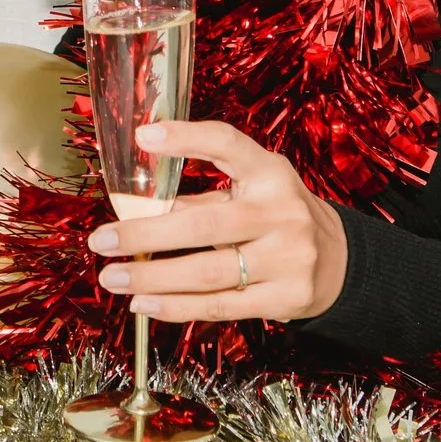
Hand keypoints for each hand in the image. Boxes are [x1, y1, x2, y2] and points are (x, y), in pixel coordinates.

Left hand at [86, 120, 348, 322]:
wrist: (339, 263)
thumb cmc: (277, 218)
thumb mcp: (252, 191)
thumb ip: (204, 196)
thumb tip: (137, 209)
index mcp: (270, 173)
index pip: (228, 145)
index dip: (187, 138)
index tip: (144, 136)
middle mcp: (282, 212)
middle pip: (204, 225)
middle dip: (144, 234)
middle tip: (101, 240)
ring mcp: (288, 258)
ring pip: (206, 272)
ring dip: (151, 276)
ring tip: (111, 277)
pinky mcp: (286, 298)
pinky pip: (220, 305)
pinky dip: (176, 306)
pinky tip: (144, 303)